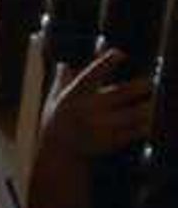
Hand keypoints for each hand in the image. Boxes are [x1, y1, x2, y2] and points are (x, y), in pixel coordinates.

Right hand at [37, 48, 154, 164]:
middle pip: (118, 94)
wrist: (57, 154)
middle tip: (150, 83)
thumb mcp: (53, 100)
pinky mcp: (107, 141)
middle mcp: (86, 109)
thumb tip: (63, 63)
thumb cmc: (56, 123)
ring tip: (153, 105)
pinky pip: (130, 134)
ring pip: (129, 115)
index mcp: (73, 95)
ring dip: (144, 110)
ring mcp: (98, 126)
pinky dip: (141, 129)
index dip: (105, 62)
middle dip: (137, 88)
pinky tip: (148, 125)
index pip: (91, 74)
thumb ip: (62, 81)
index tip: (120, 53)